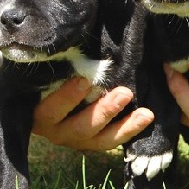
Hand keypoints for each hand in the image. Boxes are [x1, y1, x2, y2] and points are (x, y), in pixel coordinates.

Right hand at [31, 76, 154, 150]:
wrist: (51, 96)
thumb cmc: (50, 78)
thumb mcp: (49, 74)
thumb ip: (58, 66)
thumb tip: (72, 45)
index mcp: (41, 115)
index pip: (50, 111)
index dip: (67, 98)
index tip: (85, 80)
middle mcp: (58, 132)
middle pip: (80, 127)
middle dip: (103, 111)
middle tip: (124, 93)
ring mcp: (78, 140)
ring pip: (101, 139)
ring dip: (124, 125)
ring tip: (145, 113)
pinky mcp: (95, 142)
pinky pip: (114, 141)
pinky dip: (131, 130)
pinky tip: (147, 117)